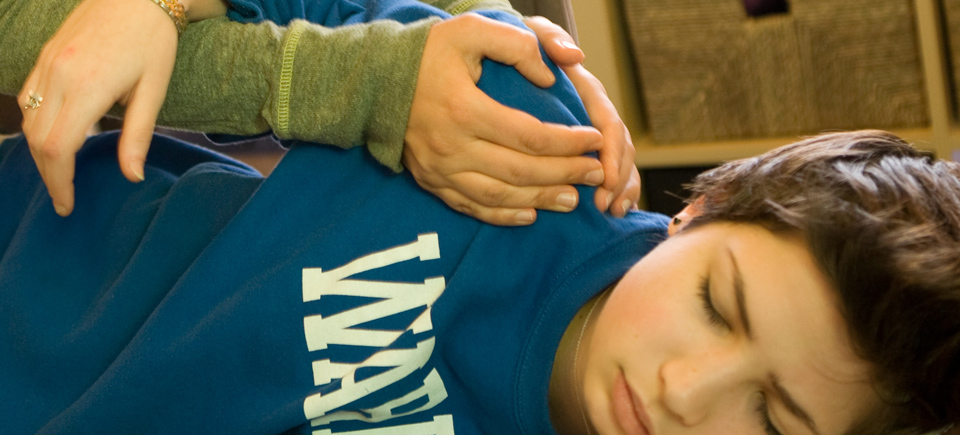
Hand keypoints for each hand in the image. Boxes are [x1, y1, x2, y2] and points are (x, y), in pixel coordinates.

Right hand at [18, 0, 226, 216]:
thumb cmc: (153, 41)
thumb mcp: (154, 90)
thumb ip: (138, 136)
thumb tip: (132, 177)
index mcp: (88, 87)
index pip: (59, 148)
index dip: (60, 182)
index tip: (68, 204)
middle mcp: (59, 75)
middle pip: (38, 141)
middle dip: (49, 175)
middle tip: (65, 200)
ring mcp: (47, 64)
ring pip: (29, 122)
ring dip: (40, 153)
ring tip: (62, 176)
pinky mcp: (44, 57)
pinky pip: (28, 100)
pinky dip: (36, 126)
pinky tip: (56, 139)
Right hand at [404, 14, 605, 225]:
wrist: (375, 80)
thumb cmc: (428, 52)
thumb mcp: (470, 30)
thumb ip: (515, 44)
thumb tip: (551, 75)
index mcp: (464, 109)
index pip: (529, 135)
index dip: (568, 142)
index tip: (594, 139)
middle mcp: (451, 146)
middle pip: (520, 171)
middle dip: (565, 174)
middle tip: (596, 173)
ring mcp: (439, 170)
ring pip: (499, 197)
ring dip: (540, 200)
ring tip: (574, 199)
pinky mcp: (431, 182)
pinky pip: (472, 208)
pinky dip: (503, 216)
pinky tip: (530, 215)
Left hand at [524, 16, 640, 217]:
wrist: (513, 55)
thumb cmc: (523, 47)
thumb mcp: (533, 35)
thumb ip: (551, 39)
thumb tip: (573, 56)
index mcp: (586, 92)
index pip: (608, 124)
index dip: (609, 152)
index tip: (605, 177)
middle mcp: (594, 114)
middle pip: (619, 149)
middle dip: (617, 179)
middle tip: (604, 204)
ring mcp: (591, 132)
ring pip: (618, 163)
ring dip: (618, 189)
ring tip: (610, 212)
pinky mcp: (582, 148)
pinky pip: (606, 174)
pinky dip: (613, 192)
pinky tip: (609, 211)